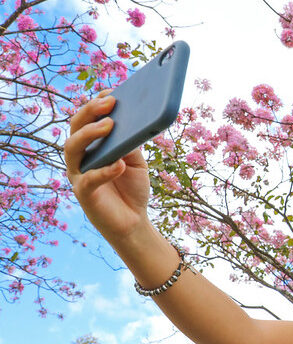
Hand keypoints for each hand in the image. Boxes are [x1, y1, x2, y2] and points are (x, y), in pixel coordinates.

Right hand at [65, 90, 151, 241]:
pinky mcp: (84, 193)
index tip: (112, 91)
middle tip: (110, 102)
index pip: (88, 119)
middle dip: (91, 111)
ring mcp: (79, 174)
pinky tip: (119, 164)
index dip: (97, 103)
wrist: (134, 220)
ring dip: (90, 134)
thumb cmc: (132, 187)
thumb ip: (131, 143)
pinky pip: (89, 179)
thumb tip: (132, 121)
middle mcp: (81, 156)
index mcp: (92, 145)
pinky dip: (104, 170)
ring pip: (72, 148)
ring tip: (109, 126)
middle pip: (76, 127)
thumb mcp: (136, 161)